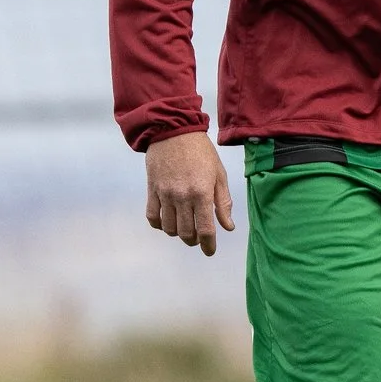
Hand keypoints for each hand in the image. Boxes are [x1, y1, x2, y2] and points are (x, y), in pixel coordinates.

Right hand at [143, 131, 235, 255]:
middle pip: (187, 233)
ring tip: (185, 228)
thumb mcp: (219, 174)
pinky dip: (159, 225)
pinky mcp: (152, 189)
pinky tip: (167, 221)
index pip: (206, 229)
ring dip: (178, 233)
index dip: (209, 245)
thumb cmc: (201, 151)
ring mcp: (165, 194)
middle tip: (199, 238)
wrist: (174, 130)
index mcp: (202, 192)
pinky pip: (152, 216)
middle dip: (194, 241)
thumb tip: (228, 227)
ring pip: (169, 228)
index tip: (210, 251)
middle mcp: (183, 196)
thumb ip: (223, 202)